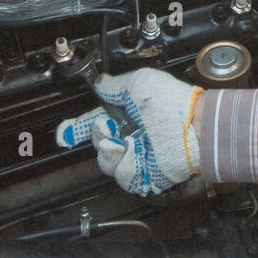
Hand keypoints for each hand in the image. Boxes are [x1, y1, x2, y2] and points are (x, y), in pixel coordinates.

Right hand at [55, 68, 200, 195]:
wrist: (192, 129)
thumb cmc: (171, 103)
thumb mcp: (138, 83)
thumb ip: (114, 85)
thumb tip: (100, 82)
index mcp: (128, 113)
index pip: (97, 120)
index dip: (78, 126)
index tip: (64, 132)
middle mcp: (131, 134)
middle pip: (97, 141)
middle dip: (98, 133)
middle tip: (108, 127)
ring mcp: (137, 155)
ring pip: (105, 160)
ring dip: (110, 149)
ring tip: (125, 141)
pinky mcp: (143, 175)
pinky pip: (121, 175)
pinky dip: (125, 164)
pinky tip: (134, 153)